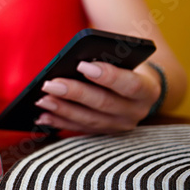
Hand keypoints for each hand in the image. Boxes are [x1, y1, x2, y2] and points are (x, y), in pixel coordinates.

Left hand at [35, 61, 160, 133]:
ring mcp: (120, 125)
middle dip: (74, 93)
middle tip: (50, 84)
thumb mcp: (124, 57)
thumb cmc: (125, 63)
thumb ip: (106, 57)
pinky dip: (59, 122)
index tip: (81, 65)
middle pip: (103, 104)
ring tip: (41, 99)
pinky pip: (79, 128)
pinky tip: (41, 116)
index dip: (107, 76)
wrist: (138, 85)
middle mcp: (136, 112)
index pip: (130, 84)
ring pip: (89, 120)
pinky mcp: (104, 132)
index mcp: (147, 89)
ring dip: (62, 110)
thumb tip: (76, 61)